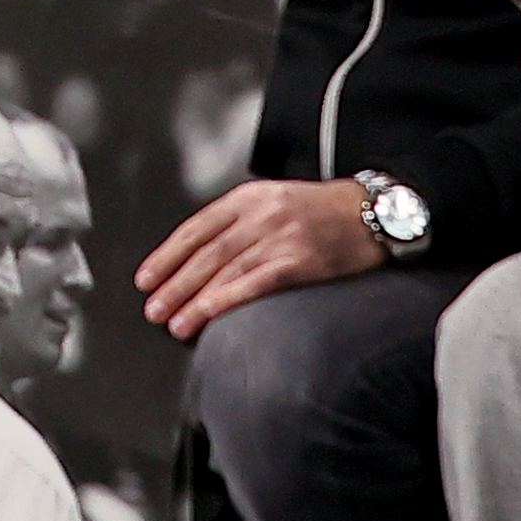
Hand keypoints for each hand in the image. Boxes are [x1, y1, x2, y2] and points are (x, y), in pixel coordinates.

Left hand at [135, 174, 386, 339]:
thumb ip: (240, 223)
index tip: (146, 279)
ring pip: (225, 270)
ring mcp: (280, 236)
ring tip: (174, 322)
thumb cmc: (323, 212)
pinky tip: (210, 314)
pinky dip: (229, 298)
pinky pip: (257, 282)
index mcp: (248, 197)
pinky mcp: (301, 260)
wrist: (374, 213)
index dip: (167, 255)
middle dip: (174, 283)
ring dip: (194, 299)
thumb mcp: (275, 201)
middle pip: (206, 253)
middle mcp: (260, 213)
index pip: (196, 228)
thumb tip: (201, 258)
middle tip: (152, 307)